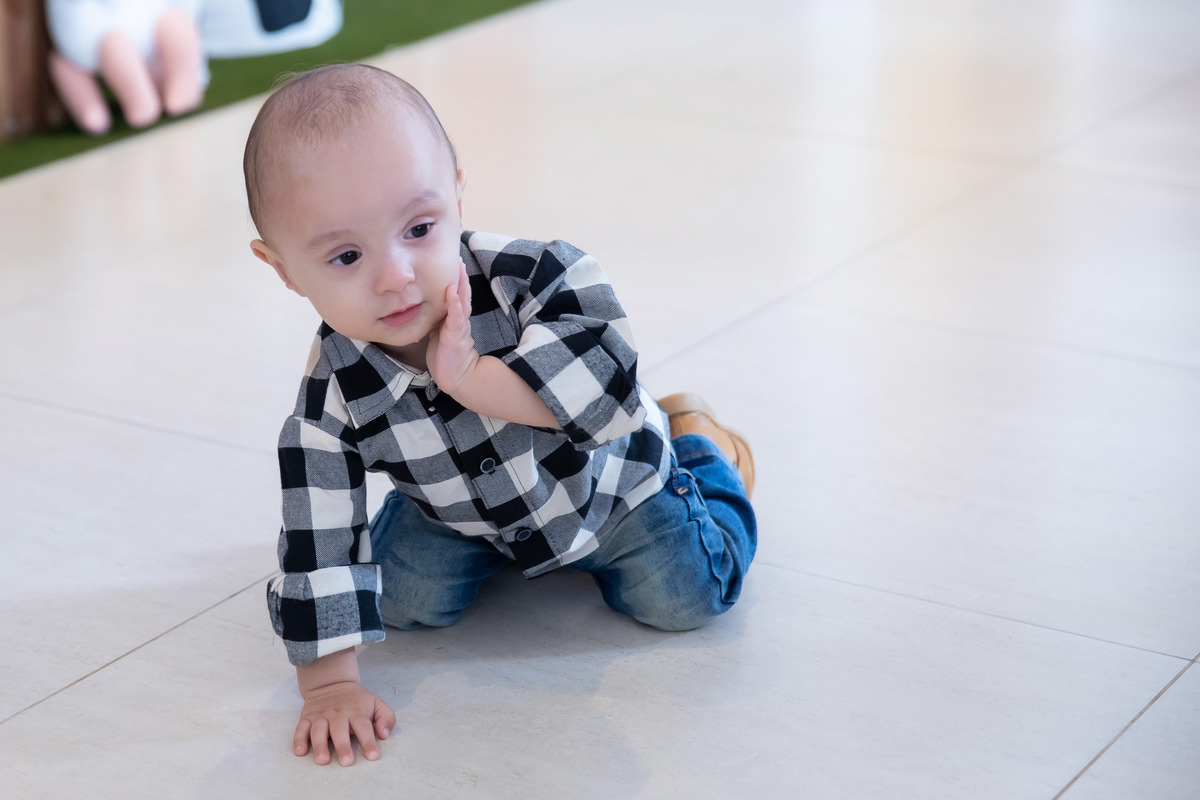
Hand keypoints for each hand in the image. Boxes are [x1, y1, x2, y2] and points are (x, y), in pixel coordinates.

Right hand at [294, 680, 396, 765]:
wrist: (332, 683)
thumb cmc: (357, 701)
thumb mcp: (376, 703)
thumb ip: (386, 717)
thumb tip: (384, 734)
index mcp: (356, 712)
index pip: (364, 727)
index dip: (369, 742)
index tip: (373, 756)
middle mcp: (338, 714)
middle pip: (340, 730)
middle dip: (343, 746)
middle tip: (346, 762)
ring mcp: (321, 716)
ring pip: (319, 731)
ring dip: (320, 745)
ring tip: (322, 760)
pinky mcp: (306, 718)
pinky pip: (301, 728)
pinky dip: (299, 740)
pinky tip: (300, 751)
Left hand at [426, 260, 479, 394]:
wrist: (456, 377)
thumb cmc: (445, 356)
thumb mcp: (437, 332)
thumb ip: (434, 319)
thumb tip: (420, 307)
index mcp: (453, 318)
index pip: (454, 294)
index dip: (453, 278)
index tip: (450, 261)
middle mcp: (458, 319)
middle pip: (461, 292)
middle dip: (459, 274)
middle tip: (457, 255)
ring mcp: (459, 326)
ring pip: (462, 300)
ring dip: (460, 283)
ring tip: (458, 267)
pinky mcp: (456, 335)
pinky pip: (456, 317)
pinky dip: (455, 303)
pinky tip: (451, 291)